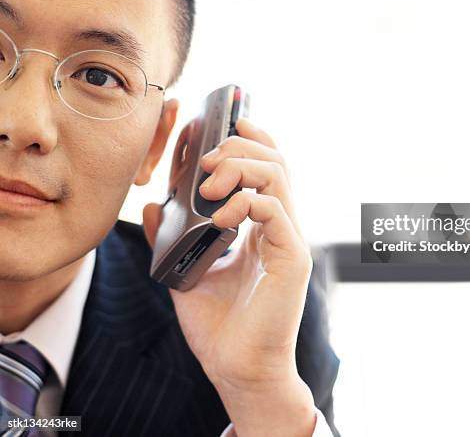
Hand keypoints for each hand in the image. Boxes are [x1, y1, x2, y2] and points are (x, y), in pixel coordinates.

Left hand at [142, 118, 316, 436]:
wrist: (238, 368)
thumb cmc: (218, 325)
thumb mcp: (186, 270)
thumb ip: (172, 236)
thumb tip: (152, 205)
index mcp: (259, 225)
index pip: (262, 166)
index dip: (245, 139)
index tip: (216, 125)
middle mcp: (278, 224)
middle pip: (274, 159)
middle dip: (238, 146)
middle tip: (207, 161)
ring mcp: (288, 238)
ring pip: (278, 174)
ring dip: (239, 168)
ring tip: (209, 188)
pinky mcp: (292, 256)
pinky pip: (274, 209)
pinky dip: (245, 203)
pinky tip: (220, 220)